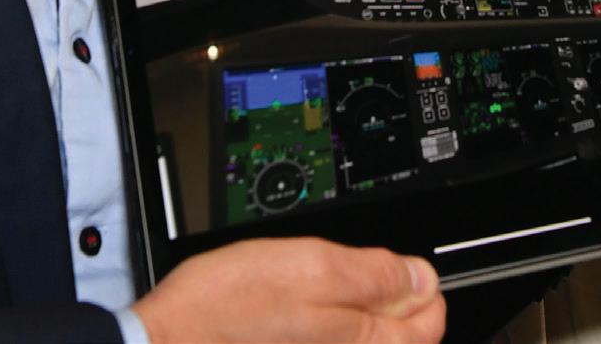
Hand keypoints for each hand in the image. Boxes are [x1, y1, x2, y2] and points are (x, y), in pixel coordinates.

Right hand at [133, 237, 442, 343]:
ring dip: (357, 315)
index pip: (430, 323)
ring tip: (320, 292)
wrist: (170, 342)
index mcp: (363, 342)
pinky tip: (300, 316)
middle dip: (391, 301)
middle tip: (353, 275)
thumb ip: (375, 274)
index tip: (400, 268)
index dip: (420, 286)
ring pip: (364, 341)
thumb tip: (422, 279)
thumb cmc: (228, 307)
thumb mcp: (310, 264)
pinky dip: (328, 331)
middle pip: (401, 337)